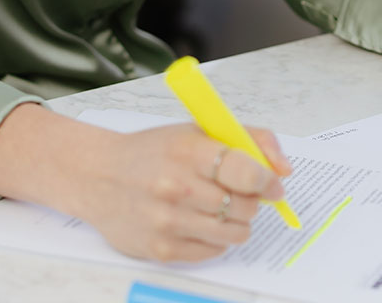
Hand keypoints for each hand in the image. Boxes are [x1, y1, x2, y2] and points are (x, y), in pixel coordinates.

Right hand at [0, 106, 291, 263]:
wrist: (98, 176)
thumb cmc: (153, 151)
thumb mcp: (198, 130)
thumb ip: (249, 140)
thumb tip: (284, 169)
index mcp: (188, 150)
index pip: (246, 172)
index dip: (267, 181)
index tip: (272, 184)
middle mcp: (176, 187)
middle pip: (245, 206)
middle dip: (251, 201)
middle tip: (239, 194)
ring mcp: (167, 221)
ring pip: (233, 234)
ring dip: (236, 223)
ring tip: (220, 209)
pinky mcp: (161, 249)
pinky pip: (212, 252)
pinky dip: (214, 240)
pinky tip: (198, 222)